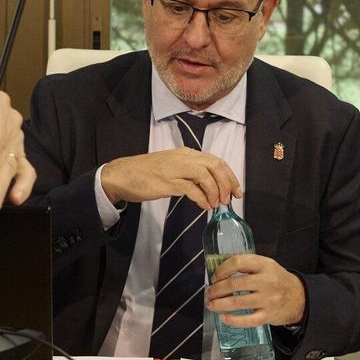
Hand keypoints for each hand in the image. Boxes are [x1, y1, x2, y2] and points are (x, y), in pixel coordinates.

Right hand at [99, 149, 239, 211]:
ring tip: (216, 204)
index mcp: (186, 153)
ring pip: (206, 176)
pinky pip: (192, 189)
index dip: (230, 176)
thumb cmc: (146, 173)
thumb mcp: (172, 167)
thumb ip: (190, 173)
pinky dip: (202, 198)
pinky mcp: (167, 182)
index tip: (236, 191)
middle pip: (215, 166)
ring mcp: (175, 169)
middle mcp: (183, 157)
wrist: (122, 175)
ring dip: (216, 192)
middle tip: (230, 199)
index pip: (216, 161)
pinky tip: (204, 206)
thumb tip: (209, 188)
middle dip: (227, 184)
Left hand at [206, 254, 305, 327]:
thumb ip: (248, 267)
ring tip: (211, 305)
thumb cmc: (278, 280)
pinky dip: (233, 320)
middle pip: (235, 284)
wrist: (300, 298)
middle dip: (217, 290)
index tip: (215, 277)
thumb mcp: (267, 266)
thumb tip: (220, 273)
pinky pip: (248, 320)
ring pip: (238, 302)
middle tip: (209, 293)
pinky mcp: (269, 315)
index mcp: (265, 265)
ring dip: (220, 304)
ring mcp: (268, 299)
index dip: (222, 269)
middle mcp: (267, 281)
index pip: (238, 262)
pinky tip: (224, 318)